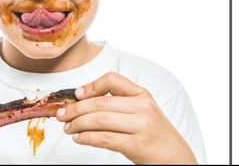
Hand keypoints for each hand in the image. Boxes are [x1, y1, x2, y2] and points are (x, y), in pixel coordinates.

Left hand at [56, 72, 196, 163]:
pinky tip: (79, 138)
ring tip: (68, 128)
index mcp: (143, 94)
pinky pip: (105, 139)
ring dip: (78, 124)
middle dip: (76, 108)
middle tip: (61, 114)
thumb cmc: (155, 135)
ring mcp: (141, 126)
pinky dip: (87, 138)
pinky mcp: (137, 145)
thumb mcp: (143, 112)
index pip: (113, 79)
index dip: (91, 85)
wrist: (176, 158)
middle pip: (101, 102)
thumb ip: (121, 103)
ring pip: (100, 120)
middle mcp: (143, 107)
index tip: (76, 94)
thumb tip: (85, 100)